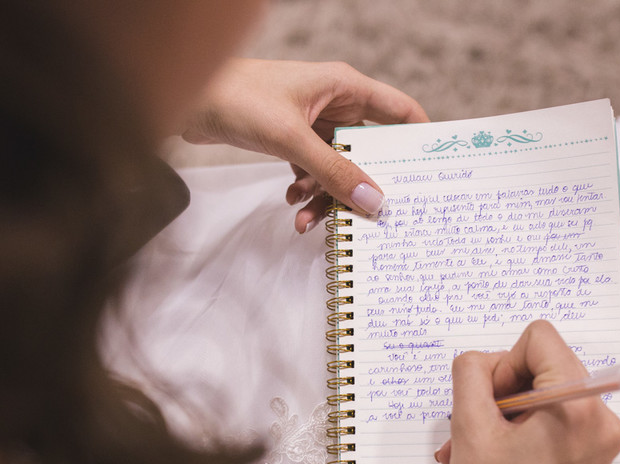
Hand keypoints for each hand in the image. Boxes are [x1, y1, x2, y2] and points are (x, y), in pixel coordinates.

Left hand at [183, 59, 428, 232]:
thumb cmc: (239, 99)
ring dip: (326, 196)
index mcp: (345, 88)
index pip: (400, 112)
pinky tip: (290, 204)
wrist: (187, 99)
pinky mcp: (291, 140)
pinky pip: (312, 173)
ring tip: (306, 220)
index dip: (419, 140)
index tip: (431, 176)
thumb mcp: (291, 140)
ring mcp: (313, 124)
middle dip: (365, 184)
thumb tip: (373, 202)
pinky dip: (305, 192)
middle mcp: (334, 104)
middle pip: (369, 150)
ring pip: (337, 168)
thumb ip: (333, 172)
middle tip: (369, 218)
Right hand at [439, 321, 619, 463]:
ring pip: (539, 399)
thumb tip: (481, 363)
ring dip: (496, 420)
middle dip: (495, 395)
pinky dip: (513, 438)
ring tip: (460, 455)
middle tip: (462, 432)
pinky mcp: (588, 463)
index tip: (482, 406)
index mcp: (579, 404)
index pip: (538, 339)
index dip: (500, 364)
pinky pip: (548, 427)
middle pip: (541, 367)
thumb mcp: (469, 430)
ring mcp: (599, 443)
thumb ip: (470, 375)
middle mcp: (601, 418)